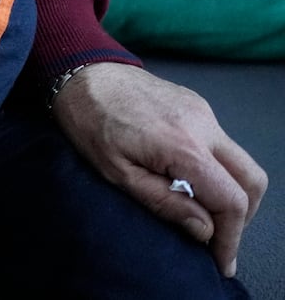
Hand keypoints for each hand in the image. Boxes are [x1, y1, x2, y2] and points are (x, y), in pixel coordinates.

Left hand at [52, 61, 266, 277]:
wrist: (81, 71)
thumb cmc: (89, 121)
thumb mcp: (115, 172)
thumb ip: (163, 202)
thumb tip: (204, 229)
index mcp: (183, 145)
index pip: (232, 200)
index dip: (231, 237)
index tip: (220, 260)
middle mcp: (203, 125)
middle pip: (251, 181)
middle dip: (241, 216)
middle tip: (215, 236)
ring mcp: (204, 112)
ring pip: (241, 162)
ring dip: (231, 192)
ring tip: (200, 210)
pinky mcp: (198, 105)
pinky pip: (222, 144)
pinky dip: (218, 169)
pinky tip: (190, 179)